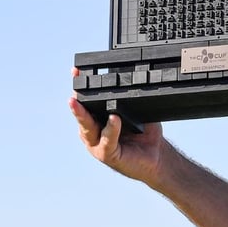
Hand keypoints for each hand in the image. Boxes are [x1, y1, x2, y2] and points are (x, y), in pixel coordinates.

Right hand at [69, 67, 166, 183]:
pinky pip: (108, 140)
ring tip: (78, 103)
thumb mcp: (135, 110)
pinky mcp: (108, 154)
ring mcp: (98, 144)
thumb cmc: (144, 132)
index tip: (76, 71)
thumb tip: (127, 77)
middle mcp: (93, 131)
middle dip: (75, 99)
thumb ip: (127, 98)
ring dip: (82, 115)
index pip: (85, 100)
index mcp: (96, 119)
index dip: (80, 86)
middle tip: (71, 87)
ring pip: (87, 128)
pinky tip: (114, 119)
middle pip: (80, 113)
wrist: (156, 155)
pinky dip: (111, 128)